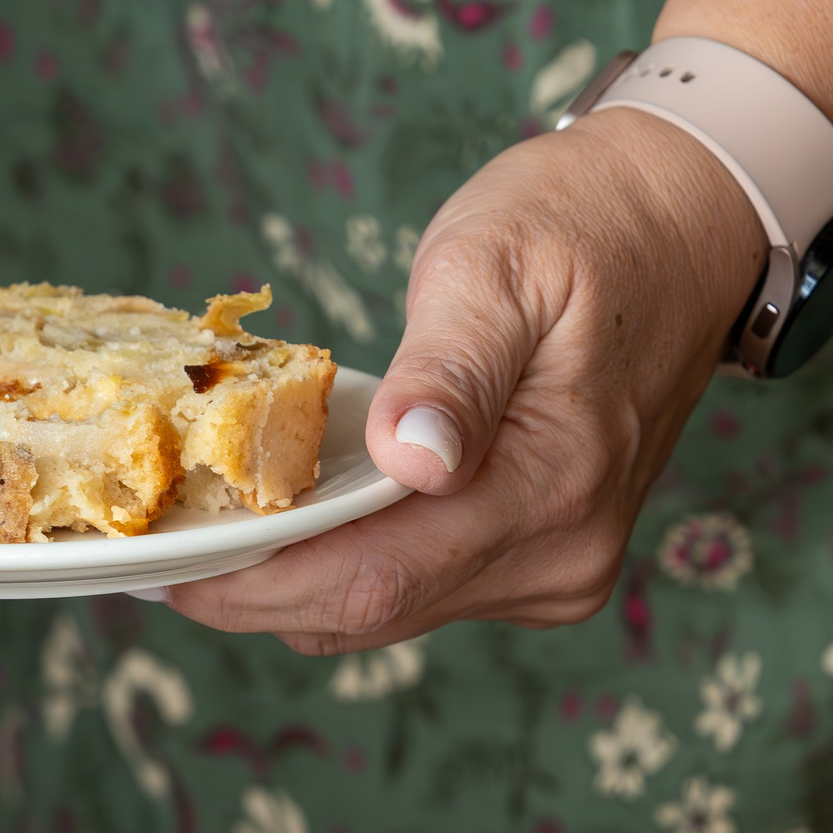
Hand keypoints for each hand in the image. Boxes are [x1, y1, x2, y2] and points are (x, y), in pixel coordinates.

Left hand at [164, 106, 768, 654]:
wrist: (685, 220)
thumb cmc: (585, 223)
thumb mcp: (499, 265)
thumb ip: (449, 368)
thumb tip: (410, 458)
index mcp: (554, 487)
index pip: (373, 578)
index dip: (252, 587)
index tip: (158, 571)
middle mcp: (560, 555)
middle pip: (367, 612)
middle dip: (248, 593)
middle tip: (147, 559)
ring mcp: (551, 569)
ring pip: (381, 611)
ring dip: (284, 585)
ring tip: (194, 542)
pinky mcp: (533, 560)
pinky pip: (408, 587)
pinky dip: (332, 567)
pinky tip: (274, 529)